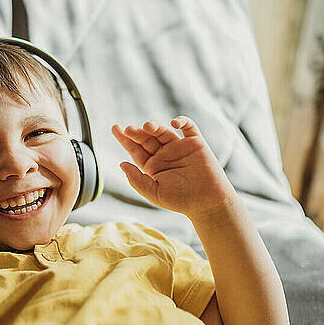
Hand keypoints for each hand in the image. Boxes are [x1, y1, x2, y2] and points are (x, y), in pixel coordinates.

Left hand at [111, 115, 236, 219]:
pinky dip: (182, 121)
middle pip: (147, 138)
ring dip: (155, 126)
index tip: (115, 128)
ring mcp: (179, 147)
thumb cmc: (181, 200)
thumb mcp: (154, 192)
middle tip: (129, 129)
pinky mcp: (196, 143)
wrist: (208, 203)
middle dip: (137, 132)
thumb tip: (121, 163)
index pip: (135, 149)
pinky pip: (188, 127)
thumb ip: (137, 179)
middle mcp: (164, 154)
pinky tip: (174, 123)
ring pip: (163, 131)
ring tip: (148, 127)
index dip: (125, 138)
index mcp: (152, 165)